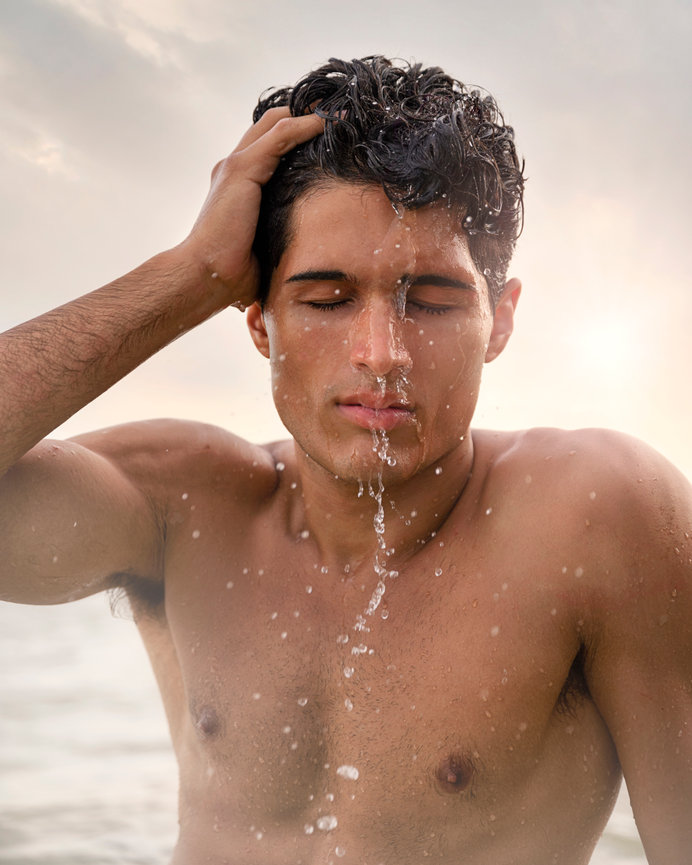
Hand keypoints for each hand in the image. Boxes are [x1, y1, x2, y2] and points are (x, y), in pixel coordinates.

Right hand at [183, 107, 323, 309]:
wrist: (206, 275)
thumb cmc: (233, 272)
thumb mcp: (266, 246)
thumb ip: (281, 234)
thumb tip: (307, 252)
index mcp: (239, 182)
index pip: (269, 143)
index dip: (299, 131)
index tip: (332, 131)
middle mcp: (234, 167)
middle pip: (272, 123)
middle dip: (307, 112)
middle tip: (341, 112)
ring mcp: (235, 164)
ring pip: (278, 122)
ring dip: (312, 114)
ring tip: (343, 112)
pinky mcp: (242, 169)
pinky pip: (281, 136)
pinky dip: (307, 125)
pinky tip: (331, 123)